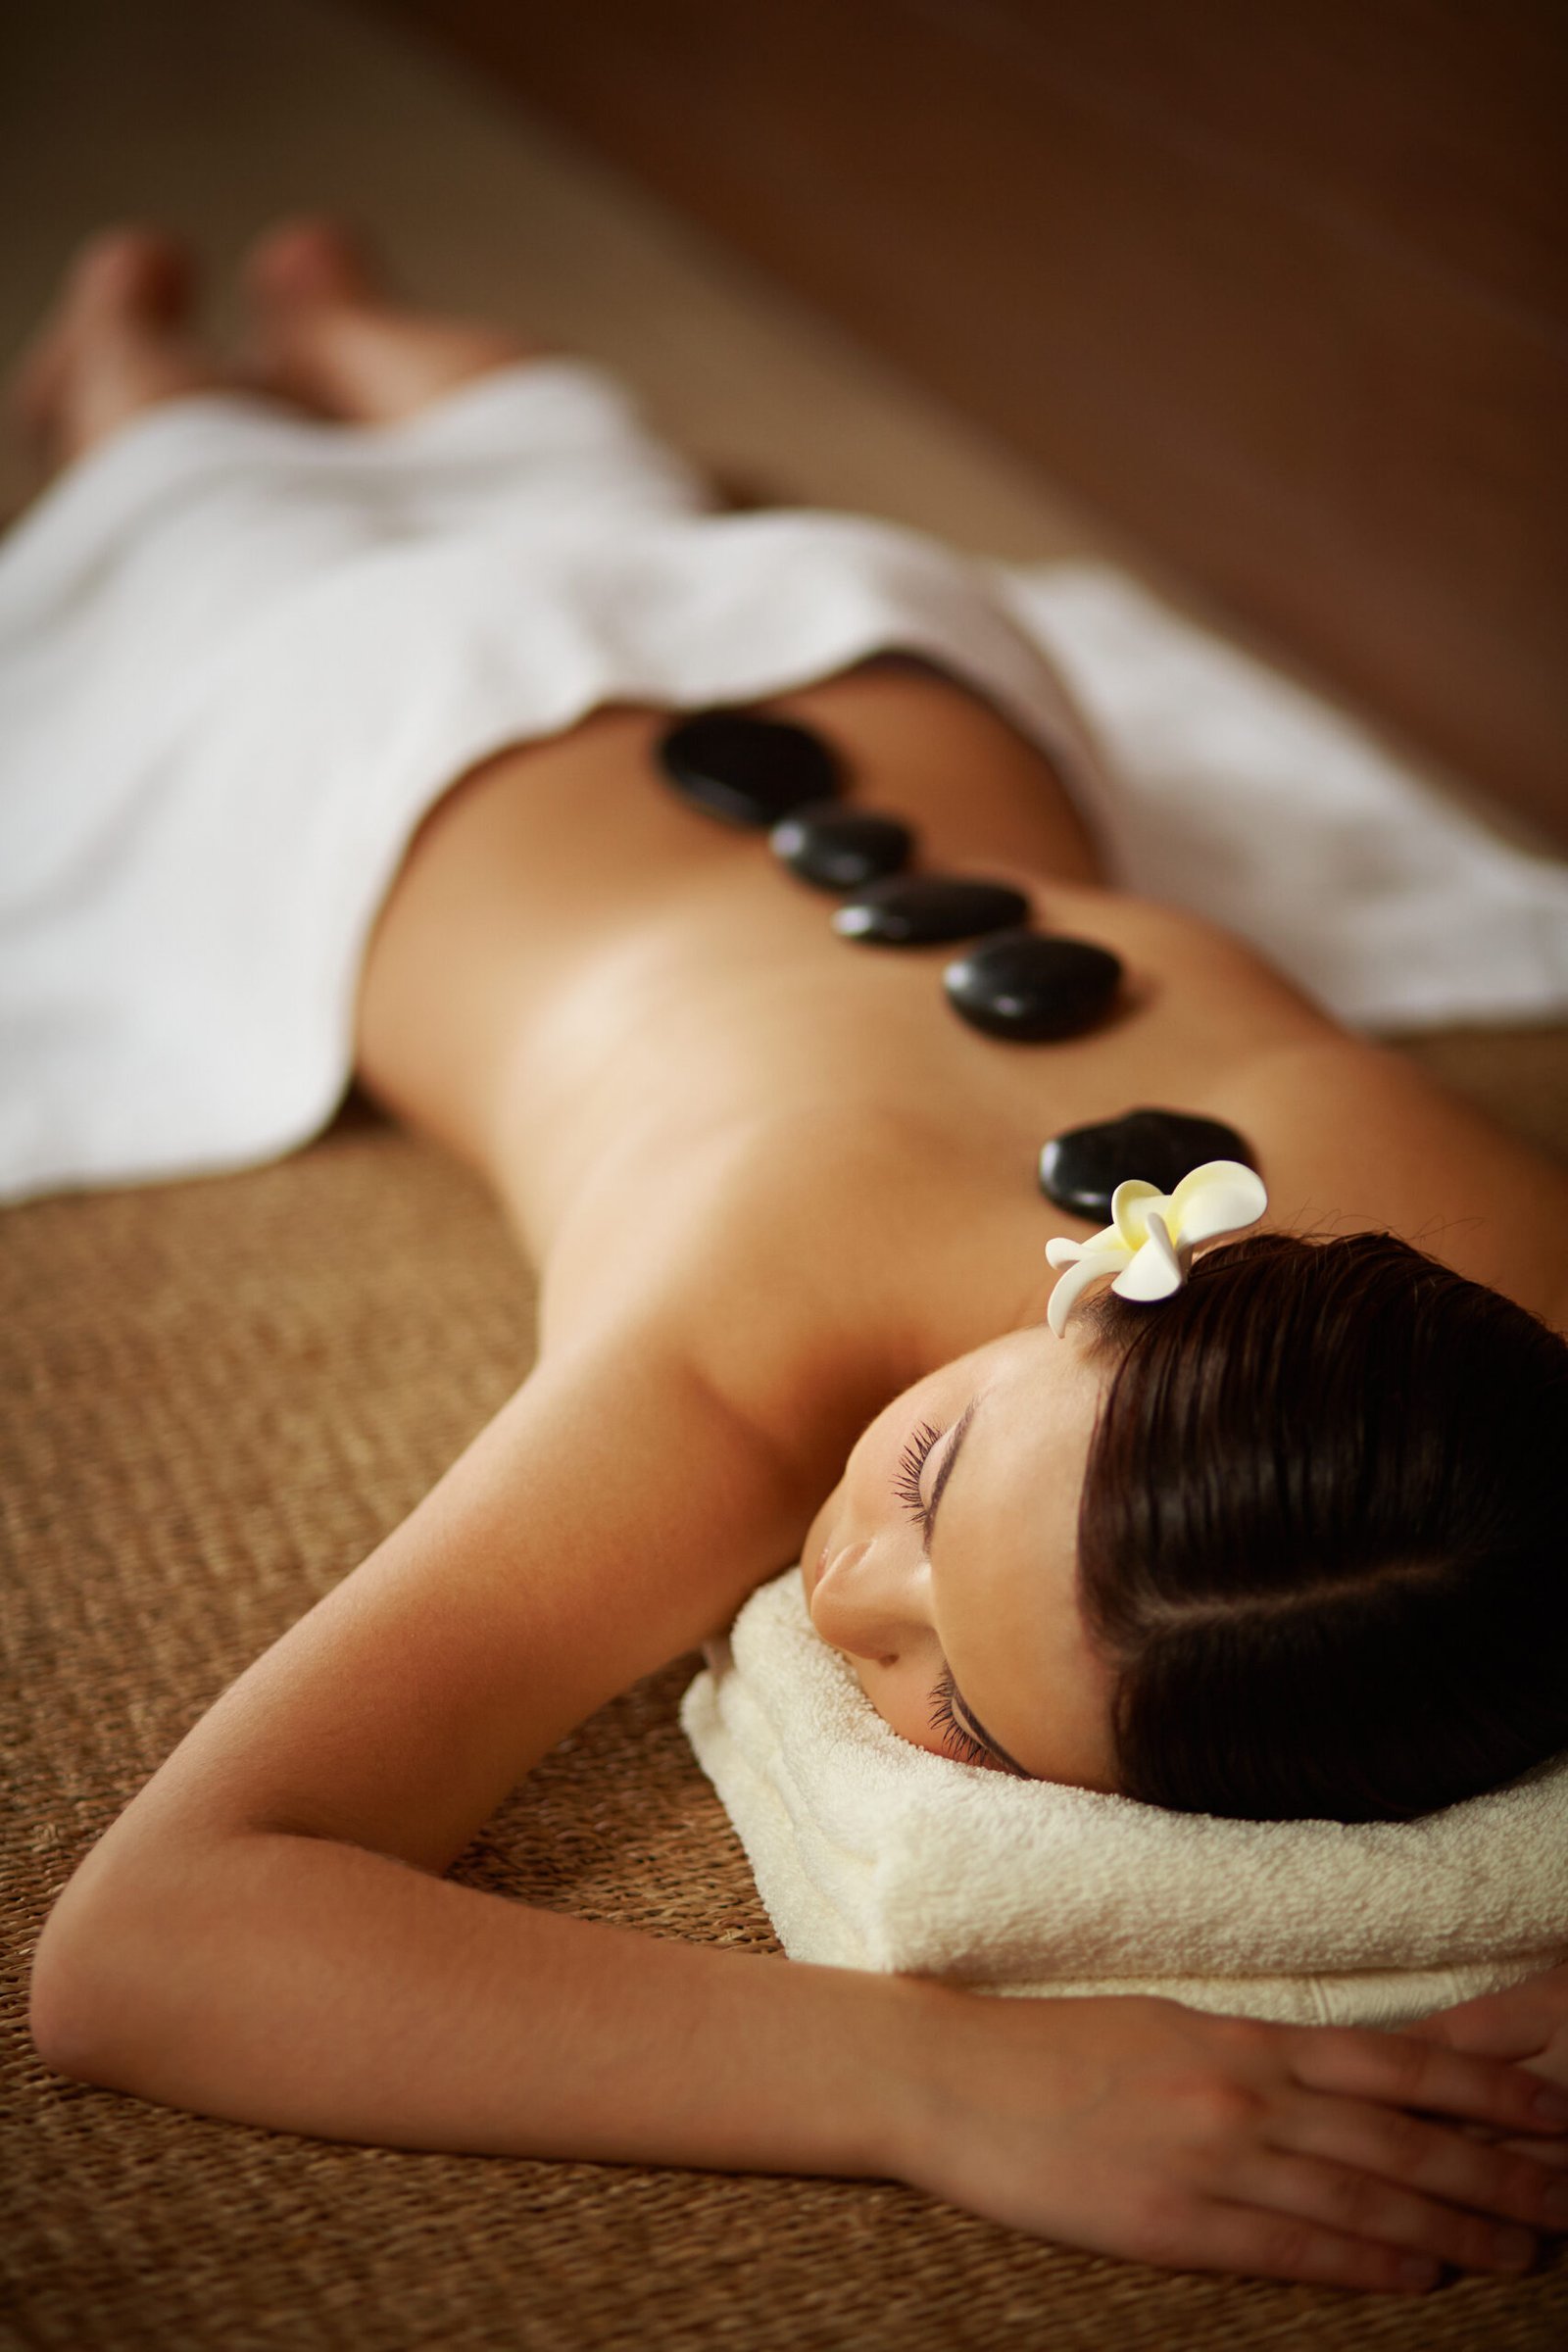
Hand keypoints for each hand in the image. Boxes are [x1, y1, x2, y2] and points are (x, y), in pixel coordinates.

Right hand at [899, 1988, 1567, 2289]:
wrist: (947, 2075)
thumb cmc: (1049, 2049)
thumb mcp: (1163, 2027)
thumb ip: (1249, 2056)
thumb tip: (1328, 2081)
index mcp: (1242, 2037)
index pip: (1394, 2063)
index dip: (1486, 2089)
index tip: (1554, 2110)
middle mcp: (1244, 2092)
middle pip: (1401, 2135)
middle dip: (1499, 2167)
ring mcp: (1211, 2159)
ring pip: (1365, 2194)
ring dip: (1456, 2223)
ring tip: (1526, 2247)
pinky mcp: (1173, 2223)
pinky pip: (1292, 2248)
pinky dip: (1367, 2263)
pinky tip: (1420, 2275)